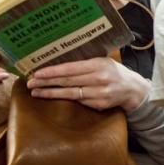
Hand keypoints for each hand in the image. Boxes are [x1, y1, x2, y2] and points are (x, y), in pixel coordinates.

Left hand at [27, 56, 148, 111]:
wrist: (133, 89)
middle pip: (67, 81)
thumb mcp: (103, 61)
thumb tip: (59, 59)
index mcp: (98, 65)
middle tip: (30, 83)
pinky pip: (78, 101)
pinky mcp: (99, 105)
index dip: (52, 71)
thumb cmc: (114, 72)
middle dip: (46, 82)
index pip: (70, 69)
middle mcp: (99, 79)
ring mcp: (99, 94)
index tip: (37, 73)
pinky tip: (52, 96)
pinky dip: (64, 99)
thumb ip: (85, 62)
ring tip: (36, 92)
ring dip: (50, 93)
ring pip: (70, 94)